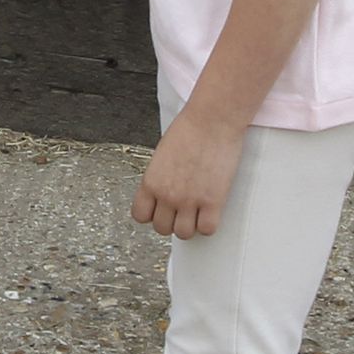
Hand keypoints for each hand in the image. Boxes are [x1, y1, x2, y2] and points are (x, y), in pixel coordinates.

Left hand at [132, 109, 241, 240]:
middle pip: (162, 228)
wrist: (212, 120)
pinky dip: (209, 224)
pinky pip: (207, 229)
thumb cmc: (190, 129)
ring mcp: (189, 200)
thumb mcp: (162, 155)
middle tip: (182, 210)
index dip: (152, 214)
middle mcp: (167, 194)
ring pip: (183, 233)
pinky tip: (211, 211)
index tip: (161, 209)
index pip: (141, 215)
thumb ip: (160, 177)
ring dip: (190, 225)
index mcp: (151, 182)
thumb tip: (164, 192)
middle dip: (172, 221)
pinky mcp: (212, 201)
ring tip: (197, 212)